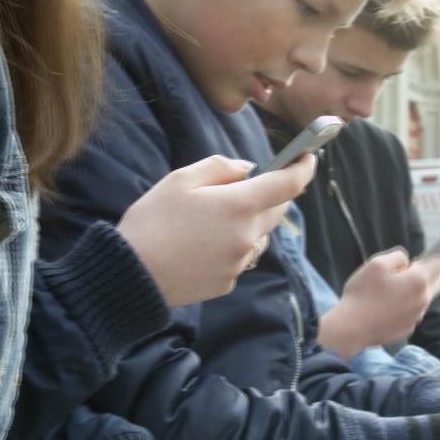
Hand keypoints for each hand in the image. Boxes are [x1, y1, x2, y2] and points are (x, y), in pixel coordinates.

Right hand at [118, 154, 315, 306]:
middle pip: (276, 211)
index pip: (288, 185)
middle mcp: (246, 236)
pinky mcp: (228, 282)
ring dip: (250, 223)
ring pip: (260, 236)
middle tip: (246, 187)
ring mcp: (239, 262)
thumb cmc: (151, 222)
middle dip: (271, 195)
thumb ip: (219, 168)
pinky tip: (202, 245)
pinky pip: (241, 258)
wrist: (132, 275)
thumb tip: (248, 170)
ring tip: (214, 220)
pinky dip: (232, 247)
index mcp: (238, 205)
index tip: (307, 157)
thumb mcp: (179, 180)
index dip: (302, 168)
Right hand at [317, 243, 439, 358]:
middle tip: (416, 264)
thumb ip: (397, 257)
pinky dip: (407, 303)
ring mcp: (416, 316)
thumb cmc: (362, 294)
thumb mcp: (376, 264)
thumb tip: (406, 263)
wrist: (351, 328)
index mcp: (418, 281)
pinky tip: (388, 303)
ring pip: (424, 297)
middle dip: (431, 270)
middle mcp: (422, 300)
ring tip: (396, 284)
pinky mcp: (407, 328)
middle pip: (436, 281)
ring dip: (417, 287)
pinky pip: (413, 310)